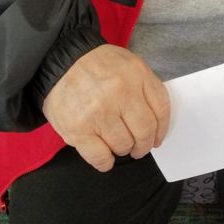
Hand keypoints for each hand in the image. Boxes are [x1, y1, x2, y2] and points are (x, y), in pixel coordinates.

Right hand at [42, 44, 170, 171]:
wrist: (61, 61)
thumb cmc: (97, 64)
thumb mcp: (129, 63)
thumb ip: (144, 86)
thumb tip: (156, 119)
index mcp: (136, 74)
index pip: (161, 108)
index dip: (162, 128)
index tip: (157, 137)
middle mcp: (120, 93)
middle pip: (144, 131)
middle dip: (144, 144)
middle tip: (139, 147)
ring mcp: (99, 112)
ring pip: (123, 145)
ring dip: (124, 149)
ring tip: (118, 144)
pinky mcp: (78, 129)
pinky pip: (100, 157)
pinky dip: (106, 162)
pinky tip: (106, 157)